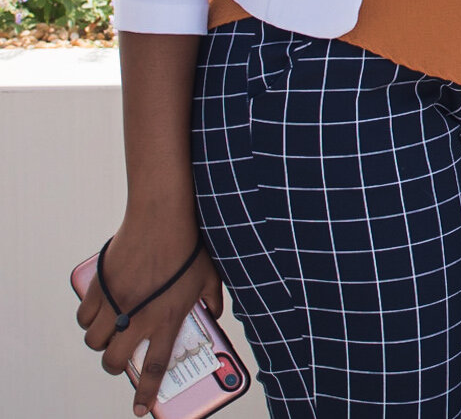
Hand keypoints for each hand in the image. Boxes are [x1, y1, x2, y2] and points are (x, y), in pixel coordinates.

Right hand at [77, 206, 224, 417]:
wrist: (161, 220)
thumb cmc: (189, 248)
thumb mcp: (210, 277)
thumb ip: (213, 300)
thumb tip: (215, 314)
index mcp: (167, 319)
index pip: (156, 366)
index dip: (146, 391)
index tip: (139, 409)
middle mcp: (138, 318)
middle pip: (115, 361)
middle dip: (115, 367)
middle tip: (120, 360)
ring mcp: (115, 304)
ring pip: (95, 341)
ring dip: (101, 343)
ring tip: (111, 334)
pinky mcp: (99, 288)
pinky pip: (84, 317)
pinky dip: (89, 320)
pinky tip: (99, 313)